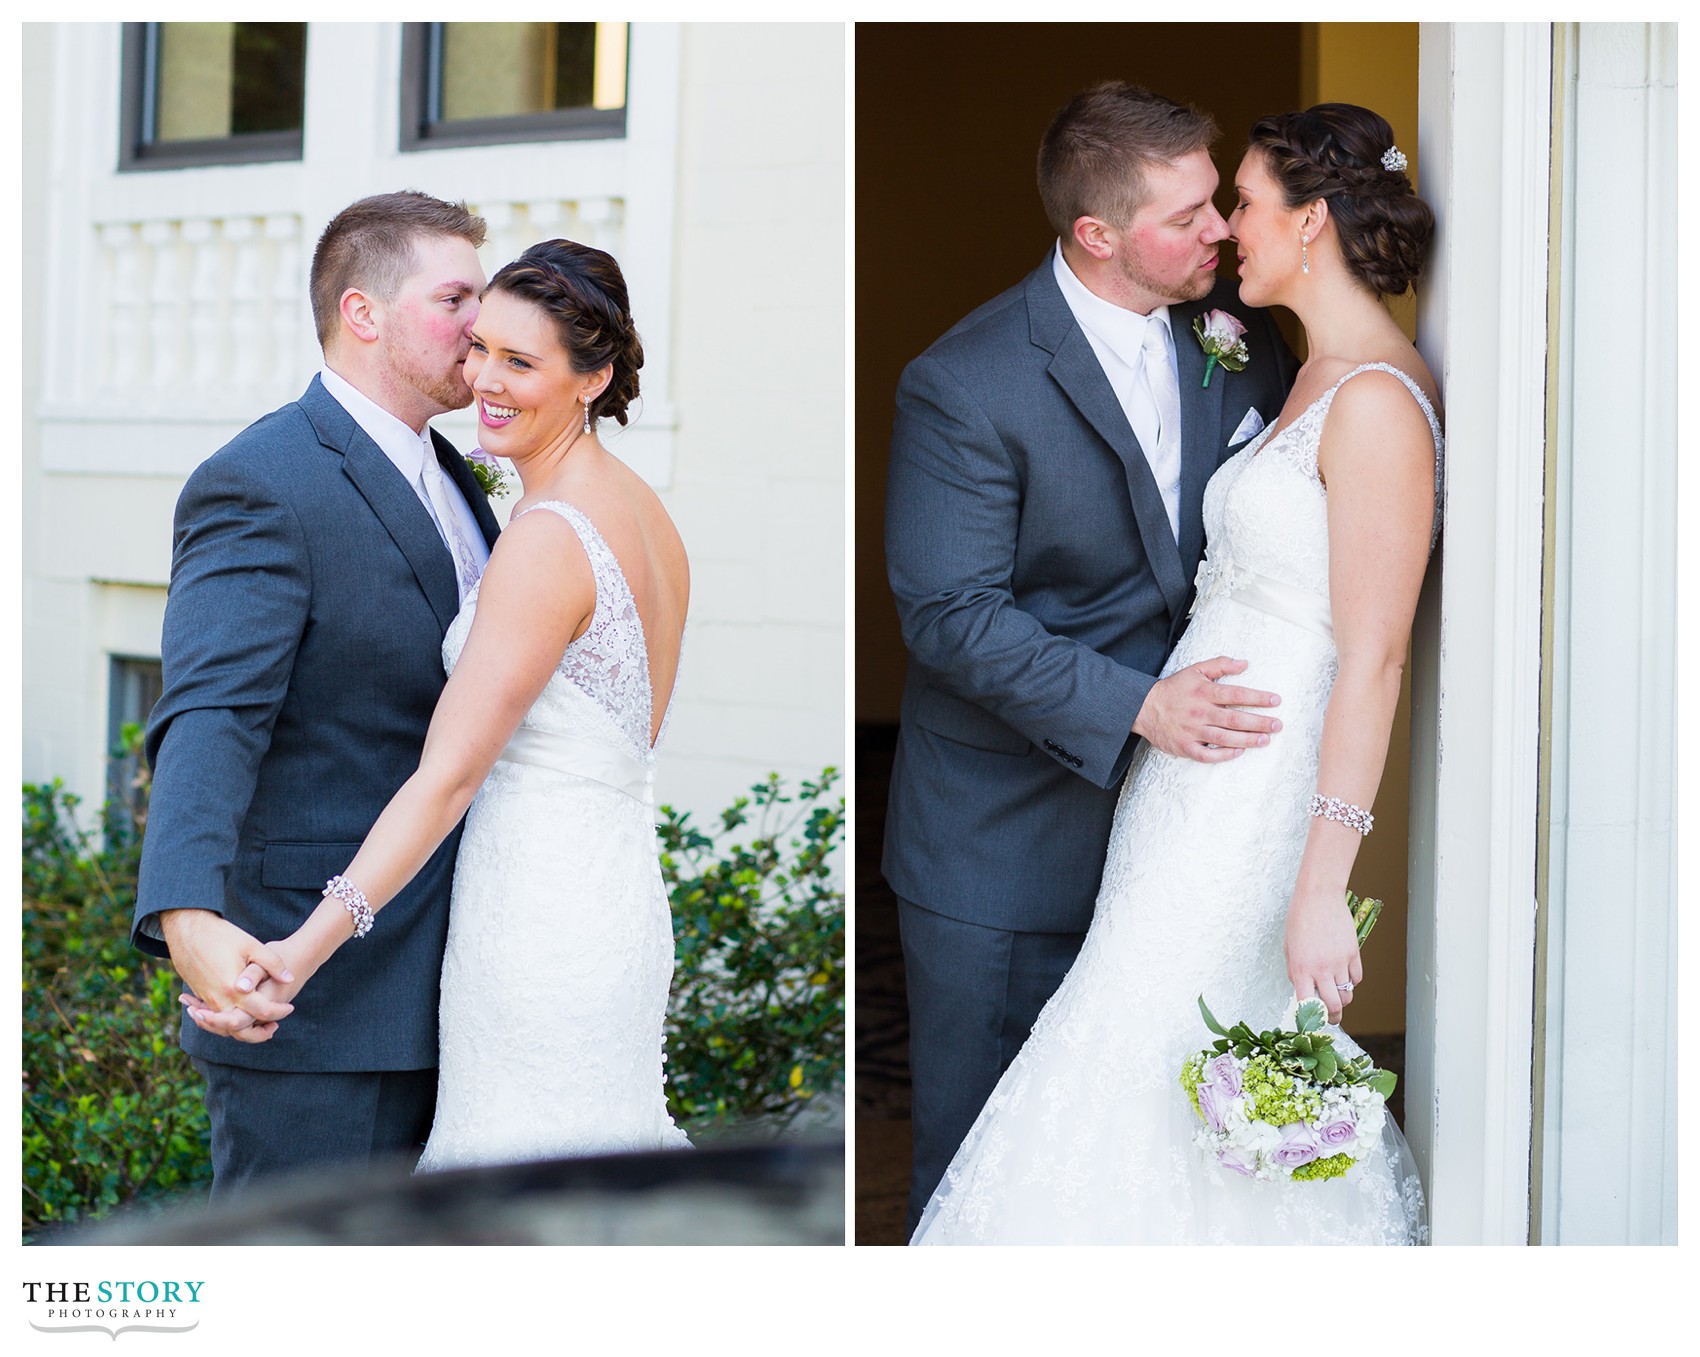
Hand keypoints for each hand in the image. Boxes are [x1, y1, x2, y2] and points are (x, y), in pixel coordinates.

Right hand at [161, 908, 296, 1040]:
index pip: (262, 1012)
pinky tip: (240, 1015)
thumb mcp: (252, 945)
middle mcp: (218, 1000)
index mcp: (234, 989)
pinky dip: (227, 1023)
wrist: (187, 929)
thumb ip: (273, 964)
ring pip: (224, 1027)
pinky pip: (214, 1017)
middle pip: (240, 1030)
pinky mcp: (199, 995)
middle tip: (275, 1026)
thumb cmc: (222, 935)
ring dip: (242, 1030)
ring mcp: (207, 1000)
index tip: (290, 1007)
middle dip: (259, 1034)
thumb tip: (290, 979)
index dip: (280, 1012)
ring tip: (259, 1024)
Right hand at [1132, 656, 1281, 761]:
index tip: (1276, 701)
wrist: (1144, 707)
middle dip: (1259, 722)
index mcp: (1204, 692)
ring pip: (1225, 738)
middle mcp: (1200, 712)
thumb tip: (1244, 663)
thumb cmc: (1173, 689)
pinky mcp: (1185, 746)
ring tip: (1265, 739)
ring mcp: (1192, 731)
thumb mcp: (1195, 670)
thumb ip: (1220, 664)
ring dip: (1247, 740)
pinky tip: (1239, 752)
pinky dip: (1224, 755)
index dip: (1258, 698)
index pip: (1236, 694)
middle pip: (1235, 718)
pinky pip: (1207, 755)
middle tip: (1278, 725)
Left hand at [1285, 883, 1362, 1023]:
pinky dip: (1352, 982)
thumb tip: (1305, 990)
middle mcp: (1321, 969)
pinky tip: (1345, 976)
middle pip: (1334, 1006)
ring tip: (1337, 996)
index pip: (1308, 1005)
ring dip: (1343, 999)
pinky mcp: (1354, 953)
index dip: (1311, 1018)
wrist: (1318, 897)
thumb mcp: (1289, 948)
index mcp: (1301, 969)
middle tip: (1331, 1019)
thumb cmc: (1299, 920)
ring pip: (1348, 994)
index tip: (1312, 1023)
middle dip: (1333, 1017)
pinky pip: (1357, 978)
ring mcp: (1340, 962)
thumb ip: (1296, 972)